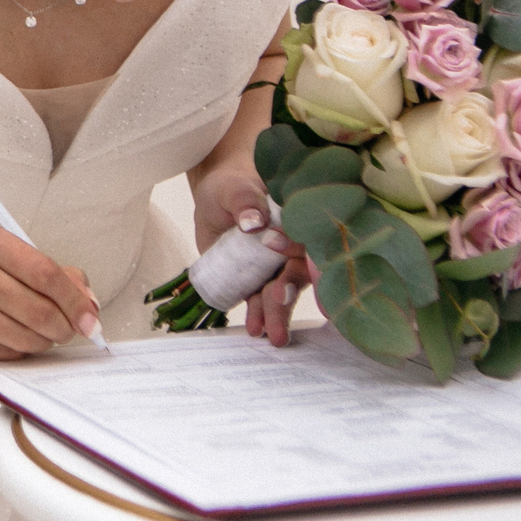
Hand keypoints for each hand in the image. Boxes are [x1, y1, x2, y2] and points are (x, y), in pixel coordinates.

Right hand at [0, 225, 97, 359]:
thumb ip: (42, 274)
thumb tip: (87, 299)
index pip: (45, 271)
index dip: (74, 300)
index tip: (89, 317)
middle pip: (38, 307)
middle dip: (62, 327)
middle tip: (66, 332)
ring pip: (22, 335)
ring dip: (39, 343)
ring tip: (36, 337)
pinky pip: (0, 351)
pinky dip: (15, 352)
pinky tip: (9, 342)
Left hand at [192, 160, 311, 348]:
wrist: (214, 200)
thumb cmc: (231, 187)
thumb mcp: (234, 188)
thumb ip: (244, 201)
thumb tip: (253, 222)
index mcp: (298, 221)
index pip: (307, 238)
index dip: (298, 249)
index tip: (279, 251)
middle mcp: (294, 247)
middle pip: (298, 272)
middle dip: (290, 290)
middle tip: (279, 301)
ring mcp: (277, 267)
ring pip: (283, 292)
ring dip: (278, 313)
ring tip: (271, 334)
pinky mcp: (258, 281)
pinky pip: (262, 301)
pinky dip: (260, 315)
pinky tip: (256, 328)